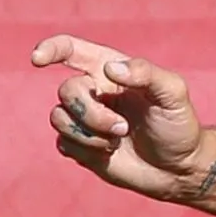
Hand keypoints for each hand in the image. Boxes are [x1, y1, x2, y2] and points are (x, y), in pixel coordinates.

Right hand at [33, 33, 207, 200]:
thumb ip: (146, 74)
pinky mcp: (80, 145)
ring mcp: (84, 119)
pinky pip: (63, 143)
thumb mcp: (173, 93)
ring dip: (89, 133)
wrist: (178, 167)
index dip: (52, 49)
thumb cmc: (178, 124)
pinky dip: (86, 149)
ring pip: (59, 118)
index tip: (38, 58)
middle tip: (123, 127)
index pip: (72, 50)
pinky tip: (109, 152)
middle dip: (91, 113)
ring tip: (118, 140)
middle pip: (67, 91)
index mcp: (111, 70)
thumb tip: (110, 69)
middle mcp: (94, 91)